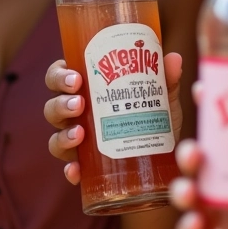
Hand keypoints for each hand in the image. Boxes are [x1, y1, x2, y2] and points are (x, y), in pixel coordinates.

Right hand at [44, 52, 183, 185]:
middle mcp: (75, 113)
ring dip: (63, 134)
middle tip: (79, 103)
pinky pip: (70, 168)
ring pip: (56, 136)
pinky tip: (76, 170)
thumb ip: (165, 79)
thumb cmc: (152, 113)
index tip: (77, 78)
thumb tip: (174, 58)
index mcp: (85, 87)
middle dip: (61, 103)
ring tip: (80, 134)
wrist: (164, 153)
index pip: (59, 75)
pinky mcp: (87, 167)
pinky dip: (70, 169)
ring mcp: (77, 140)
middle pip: (52, 104)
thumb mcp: (160, 96)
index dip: (60, 75)